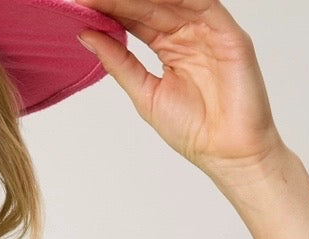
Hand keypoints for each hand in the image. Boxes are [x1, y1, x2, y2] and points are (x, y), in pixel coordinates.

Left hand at [76, 0, 283, 182]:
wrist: (226, 153)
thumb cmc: (193, 130)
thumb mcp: (144, 93)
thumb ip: (118, 62)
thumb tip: (86, 36)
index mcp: (169, 45)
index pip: (135, 17)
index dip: (109, 8)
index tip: (80, 4)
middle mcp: (188, 32)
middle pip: (151, 3)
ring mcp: (208, 30)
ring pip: (174, 0)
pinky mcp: (229, 34)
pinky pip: (204, 5)